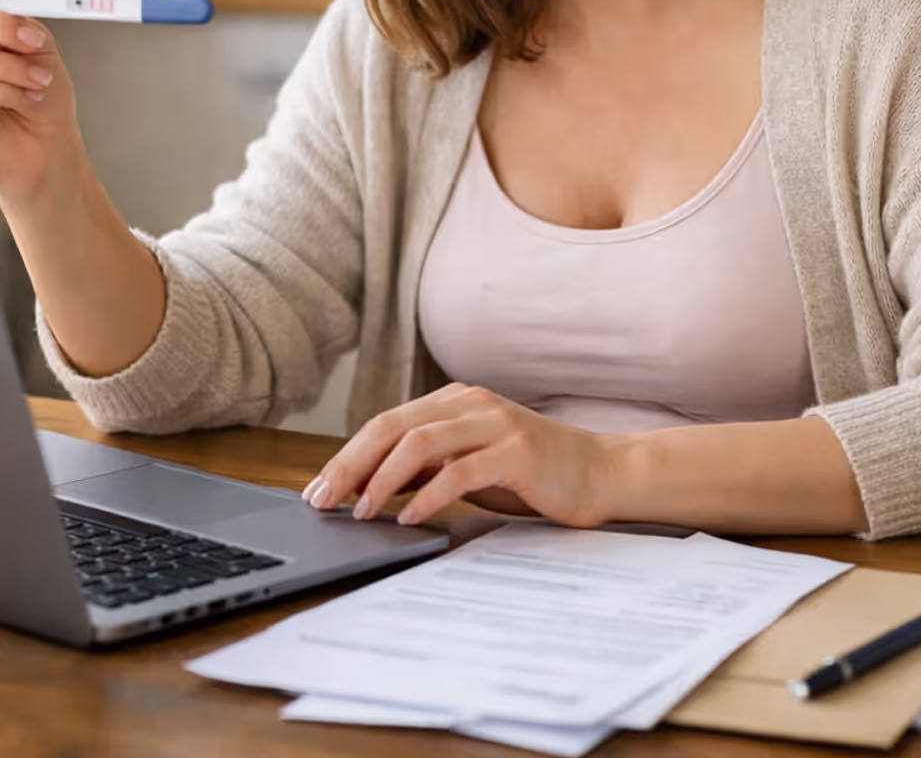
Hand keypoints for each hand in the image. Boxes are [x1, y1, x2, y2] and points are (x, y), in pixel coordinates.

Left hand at [301, 384, 626, 528]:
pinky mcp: (517, 451)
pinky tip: (410, 519)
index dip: (347, 455)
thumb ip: (428, 466)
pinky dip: (427, 496)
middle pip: (392, 428)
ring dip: (383, 480)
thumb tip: (368, 485)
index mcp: (455, 401)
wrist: (602, 474)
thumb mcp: (471, 466)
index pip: (386, 423)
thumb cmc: (533, 476)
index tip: (318, 490)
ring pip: (420, 443)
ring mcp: (495, 423)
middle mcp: (471, 403)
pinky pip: (459, 471)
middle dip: (350, 465)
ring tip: (362, 511)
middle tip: (323, 500)